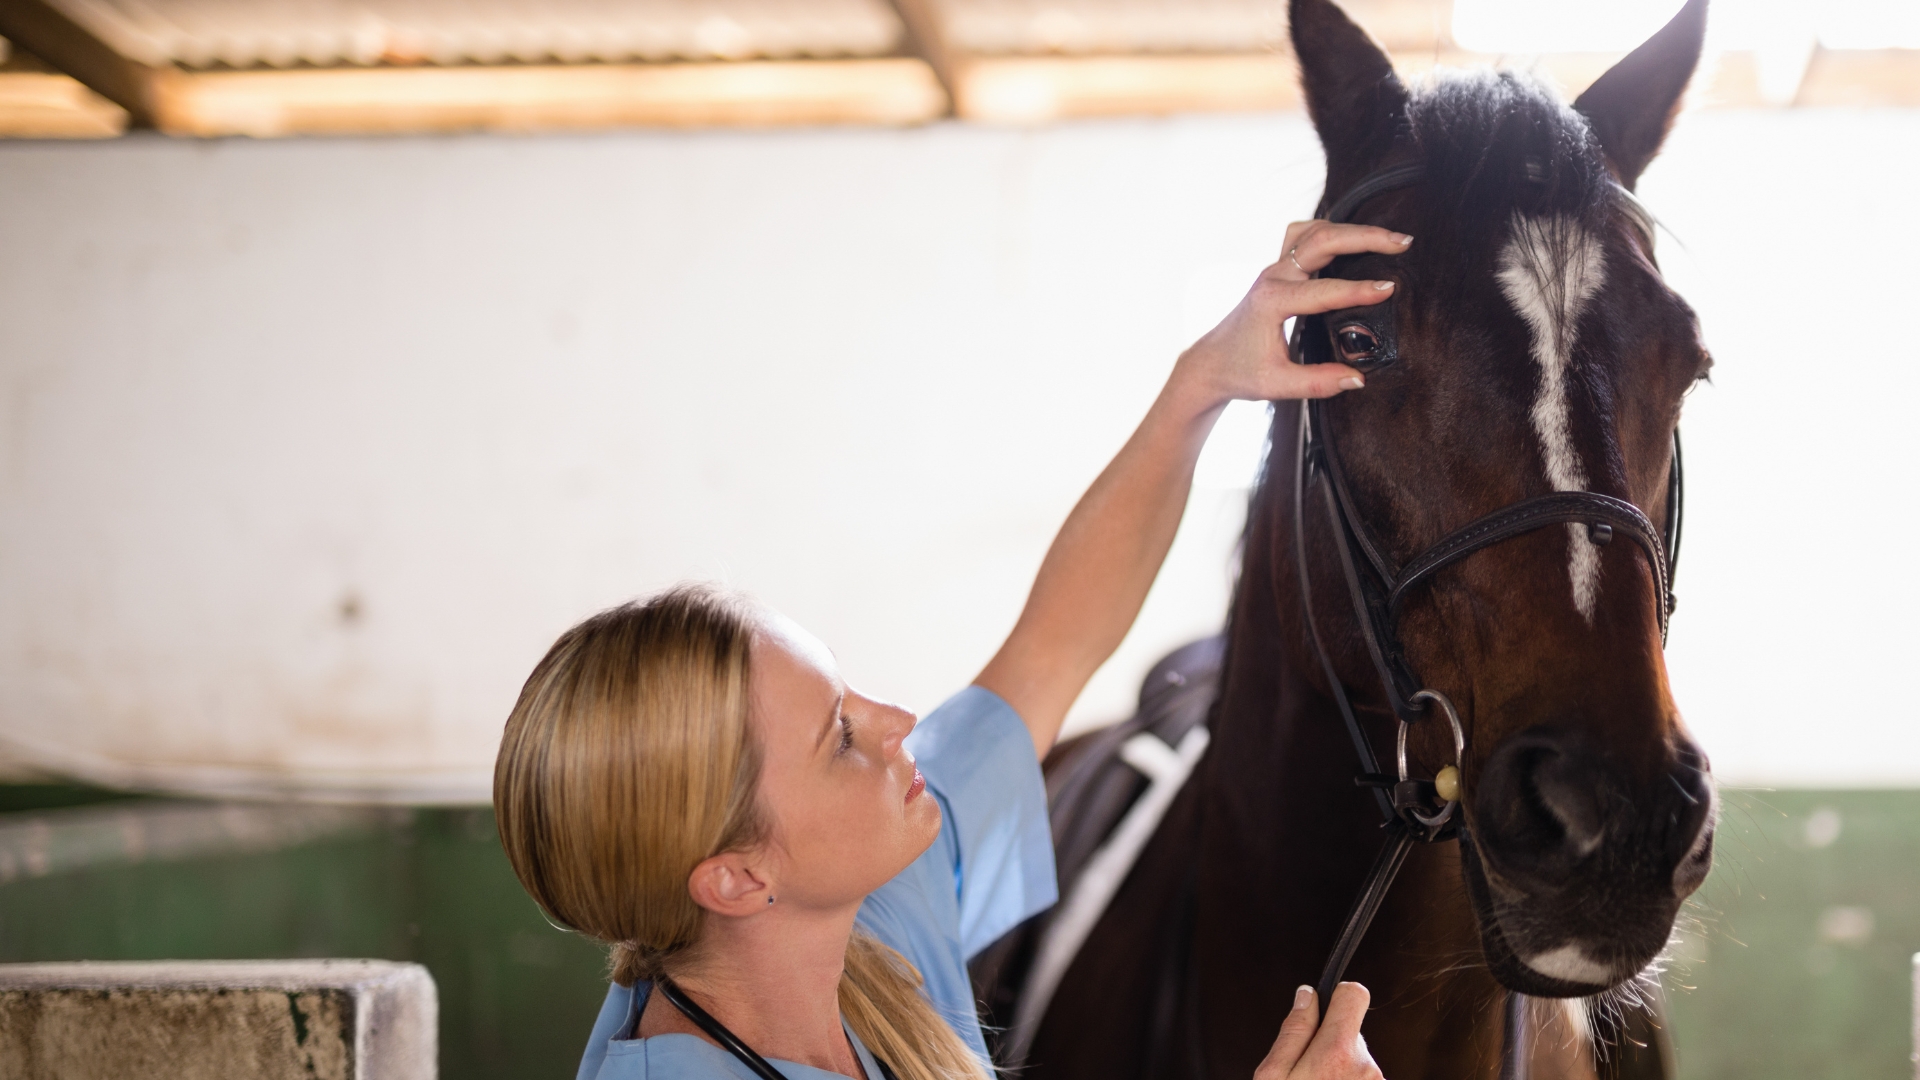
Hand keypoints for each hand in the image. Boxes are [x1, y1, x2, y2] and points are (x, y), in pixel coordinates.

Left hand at [1177, 222, 1411, 404]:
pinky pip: (1305, 237)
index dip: (1358, 290)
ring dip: (1350, 229)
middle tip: (1402, 242)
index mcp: (1272, 302)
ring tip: (1386, 236)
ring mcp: (1275, 270)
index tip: (1389, 289)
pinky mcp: (1279, 270)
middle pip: (1321, 241)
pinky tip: (1354, 237)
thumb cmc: (1240, 372)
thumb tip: (1357, 379)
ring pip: (1314, 232)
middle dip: (1364, 238)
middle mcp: (1273, 278)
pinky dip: (1331, 231)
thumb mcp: (1277, 384)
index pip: (1322, 291)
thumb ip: (1317, 382)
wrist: (1210, 364)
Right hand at [1254, 983, 1384, 1079]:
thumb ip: (1293, 1030)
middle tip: (1310, 1070)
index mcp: (1336, 1052)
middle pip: (1351, 1032)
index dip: (1337, 996)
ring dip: (1341, 1069)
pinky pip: (1363, 1078)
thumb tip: (1306, 996)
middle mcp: (1365, 1066)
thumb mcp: (1273, 1074)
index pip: (1354, 995)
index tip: (1325, 1009)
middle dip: (1331, 1044)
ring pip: (1357, 1059)